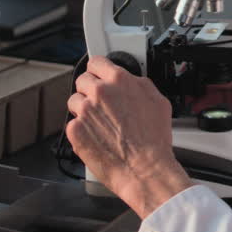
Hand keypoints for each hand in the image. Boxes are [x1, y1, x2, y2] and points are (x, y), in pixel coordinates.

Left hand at [66, 57, 192, 217]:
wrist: (144, 170)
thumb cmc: (154, 141)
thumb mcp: (158, 101)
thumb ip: (140, 85)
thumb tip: (132, 81)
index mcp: (120, 81)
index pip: (97, 62)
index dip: (98, 69)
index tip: (98, 74)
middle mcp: (99, 93)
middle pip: (82, 80)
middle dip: (90, 90)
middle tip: (100, 103)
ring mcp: (85, 111)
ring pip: (74, 101)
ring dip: (83, 108)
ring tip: (98, 123)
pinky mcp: (75, 131)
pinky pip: (73, 123)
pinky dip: (81, 129)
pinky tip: (96, 137)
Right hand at [190, 53, 231, 130]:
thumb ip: (229, 79)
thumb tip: (208, 80)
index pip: (218, 56)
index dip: (203, 64)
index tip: (190, 72)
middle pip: (211, 72)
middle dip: (198, 80)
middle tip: (186, 87)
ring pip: (211, 86)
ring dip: (199, 93)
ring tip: (189, 97)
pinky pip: (216, 99)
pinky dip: (205, 102)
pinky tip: (198, 104)